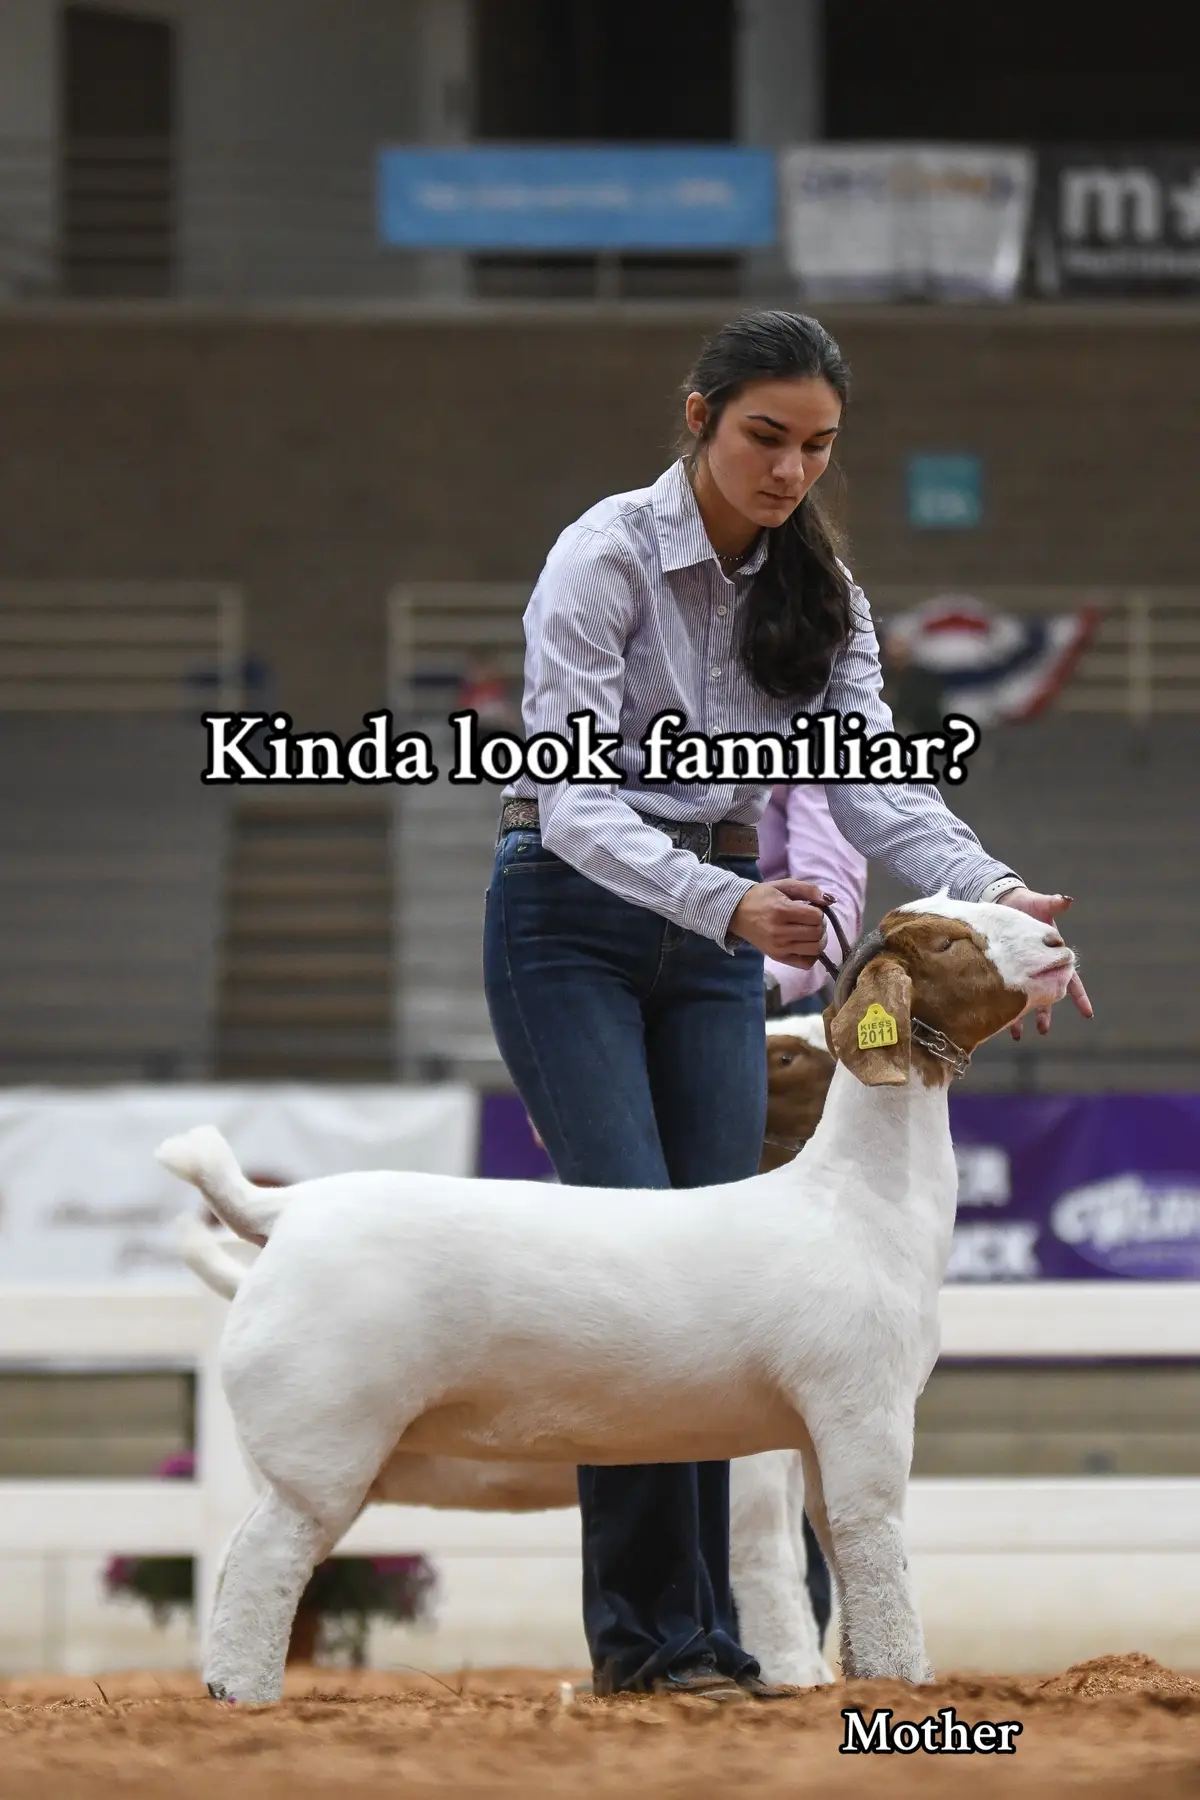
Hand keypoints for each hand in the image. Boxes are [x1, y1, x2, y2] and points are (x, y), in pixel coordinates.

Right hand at [731, 879, 829, 969]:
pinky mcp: (777, 958)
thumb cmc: (762, 897)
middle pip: (817, 934)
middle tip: (811, 920)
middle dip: (820, 925)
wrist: (737, 912)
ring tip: (809, 932)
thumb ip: (809, 889)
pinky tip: (806, 945)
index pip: (816, 917)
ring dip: (818, 940)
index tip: (810, 909)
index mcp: (781, 911)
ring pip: (815, 949)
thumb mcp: (784, 885)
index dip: (818, 912)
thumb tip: (830, 900)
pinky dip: (811, 955)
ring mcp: (778, 948)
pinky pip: (806, 964)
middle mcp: (779, 932)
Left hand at [995, 888, 1092, 1037]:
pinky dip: (1002, 1005)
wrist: (1003, 902)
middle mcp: (1038, 966)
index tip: (1087, 1014)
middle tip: (1044, 1030)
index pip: (1071, 979)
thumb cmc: (1025, 903)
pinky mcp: (1004, 968)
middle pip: (1046, 994)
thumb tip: (1067, 900)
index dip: (1079, 997)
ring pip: (1025, 996)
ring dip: (1022, 1016)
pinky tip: (996, 1019)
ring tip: (1018, 1035)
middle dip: (1046, 1012)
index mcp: (1053, 955)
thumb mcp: (1040, 903)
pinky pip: (1004, 990)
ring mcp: (1021, 969)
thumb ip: (1053, 904)